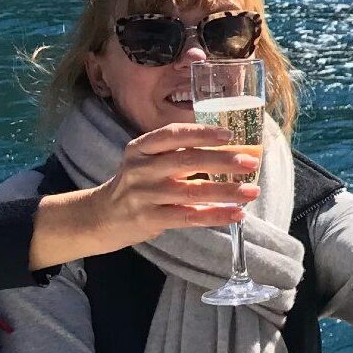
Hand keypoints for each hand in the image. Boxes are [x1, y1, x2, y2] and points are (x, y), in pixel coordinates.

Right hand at [41, 124, 259, 262]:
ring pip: (191, 192)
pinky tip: (237, 214)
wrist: (100, 217)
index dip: (201, 133)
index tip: (229, 134)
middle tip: (251, 162)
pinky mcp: (149, 219)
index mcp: (141, 148)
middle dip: (222, 161)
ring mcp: (143, 195)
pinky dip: (215, 215)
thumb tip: (234, 149)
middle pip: (186, 161)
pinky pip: (188, 217)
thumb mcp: (148, 161)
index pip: (172, 135)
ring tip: (252, 191)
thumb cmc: (138, 184)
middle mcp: (140, 169)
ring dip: (226, 192)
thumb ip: (180, 153)